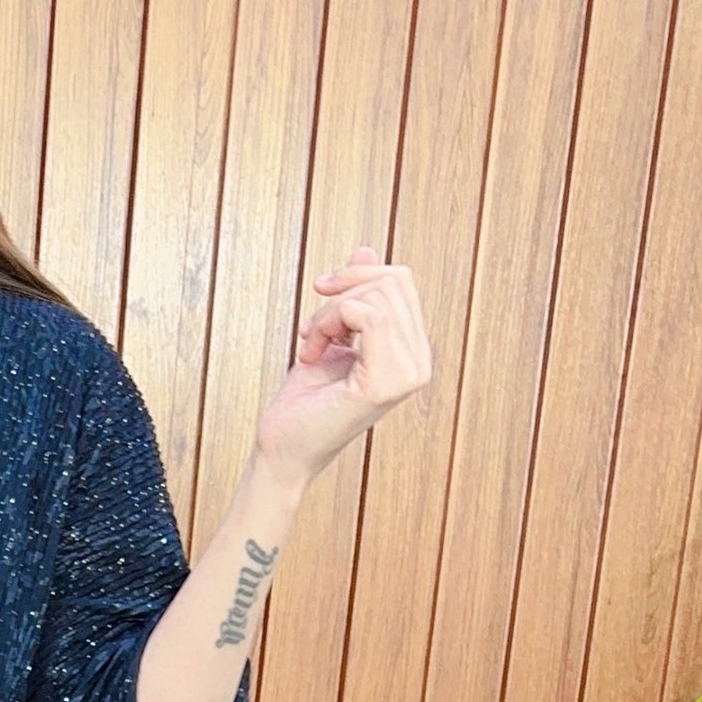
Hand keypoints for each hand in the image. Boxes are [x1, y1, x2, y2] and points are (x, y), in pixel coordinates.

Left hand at [253, 246, 432, 490]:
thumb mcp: (331, 334)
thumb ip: (354, 294)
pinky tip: (310, 352)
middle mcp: (419, 363)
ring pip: (379, 294)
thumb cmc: (303, 402)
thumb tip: (366, 250)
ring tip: (310, 343)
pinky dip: (329, 322)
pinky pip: (367, 315)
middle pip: (394, 280)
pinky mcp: (386, 382)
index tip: (320, 300)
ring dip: (329, 312)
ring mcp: (408, 374)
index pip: (401, 281)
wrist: (282, 451)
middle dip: (341, 292)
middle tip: (310, 329)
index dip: (355, 277)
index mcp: (411, 352)